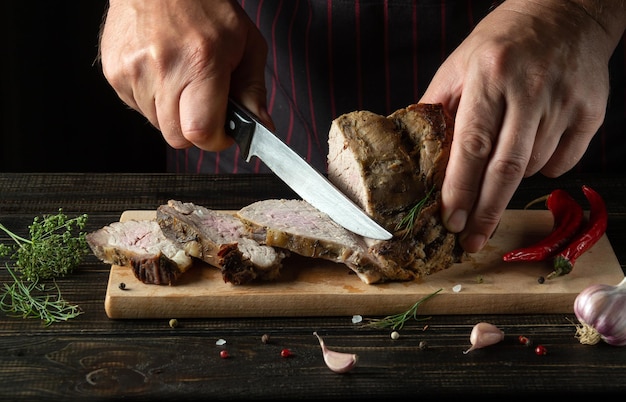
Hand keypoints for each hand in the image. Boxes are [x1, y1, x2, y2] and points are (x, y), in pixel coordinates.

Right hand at [99, 0, 270, 150]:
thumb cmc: (205, 7)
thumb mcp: (246, 44)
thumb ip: (253, 91)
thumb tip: (261, 127)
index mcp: (200, 62)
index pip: (200, 132)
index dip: (216, 140)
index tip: (223, 132)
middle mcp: (162, 69)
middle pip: (177, 137)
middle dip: (196, 129)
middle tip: (206, 104)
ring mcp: (132, 72)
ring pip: (157, 124)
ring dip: (173, 114)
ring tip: (182, 79)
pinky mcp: (113, 73)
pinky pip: (138, 108)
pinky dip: (153, 100)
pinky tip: (162, 73)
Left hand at [420, 0, 624, 252]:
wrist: (567, 12)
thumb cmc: (503, 41)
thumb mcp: (459, 64)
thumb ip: (438, 108)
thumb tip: (419, 156)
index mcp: (490, 76)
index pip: (471, 145)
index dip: (460, 188)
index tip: (450, 220)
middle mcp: (530, 90)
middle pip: (505, 168)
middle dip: (486, 212)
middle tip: (471, 242)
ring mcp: (565, 101)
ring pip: (534, 167)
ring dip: (511, 181)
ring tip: (499, 166)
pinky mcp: (591, 112)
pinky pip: (562, 162)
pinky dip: (542, 168)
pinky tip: (531, 149)